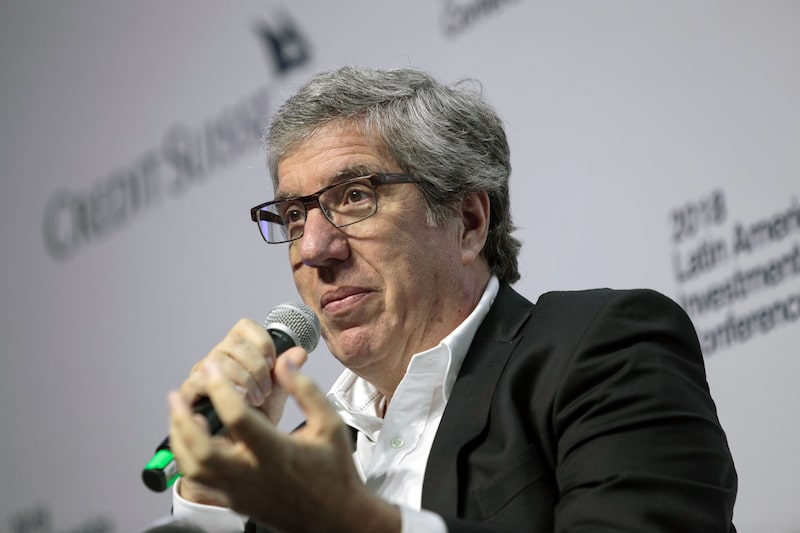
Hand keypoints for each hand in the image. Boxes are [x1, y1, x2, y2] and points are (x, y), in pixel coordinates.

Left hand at [168, 349, 400, 532]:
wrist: (335, 518)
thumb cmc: (334, 470)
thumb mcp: (330, 424)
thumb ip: (306, 391)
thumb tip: (285, 362)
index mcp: (276, 453)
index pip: (237, 417)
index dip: (221, 388)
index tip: (213, 368)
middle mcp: (253, 475)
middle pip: (202, 450)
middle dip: (182, 420)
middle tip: (176, 397)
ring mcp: (240, 492)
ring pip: (194, 470)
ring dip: (180, 440)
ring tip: (180, 417)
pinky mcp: (235, 502)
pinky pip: (200, 485)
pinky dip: (188, 463)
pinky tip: (191, 444)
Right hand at [179, 318, 290, 426]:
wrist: (244, 447)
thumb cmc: (257, 419)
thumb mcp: (278, 395)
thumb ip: (288, 373)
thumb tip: (300, 353)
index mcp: (240, 351)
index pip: (245, 327)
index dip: (262, 340)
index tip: (273, 362)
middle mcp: (219, 357)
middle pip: (234, 342)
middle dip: (256, 365)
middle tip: (267, 388)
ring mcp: (203, 372)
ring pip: (220, 359)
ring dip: (243, 379)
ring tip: (257, 398)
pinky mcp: (190, 390)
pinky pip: (201, 379)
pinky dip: (223, 388)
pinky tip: (239, 400)